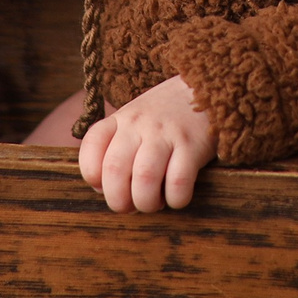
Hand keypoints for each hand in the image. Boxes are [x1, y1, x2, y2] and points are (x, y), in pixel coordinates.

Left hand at [78, 76, 214, 212]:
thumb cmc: (165, 118)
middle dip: (118, 200)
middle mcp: (139, 124)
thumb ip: (115, 149)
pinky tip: (176, 196)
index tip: (104, 186)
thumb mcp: (134, 121)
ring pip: (144, 179)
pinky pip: (178, 182)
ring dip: (146, 202)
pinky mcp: (192, 145)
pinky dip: (175, 199)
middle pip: (114, 169)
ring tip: (154, 203)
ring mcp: (166, 133)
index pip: (91, 147)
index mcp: (120, 119)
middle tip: (130, 207)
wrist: (206, 90)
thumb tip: (101, 188)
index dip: (92, 175)